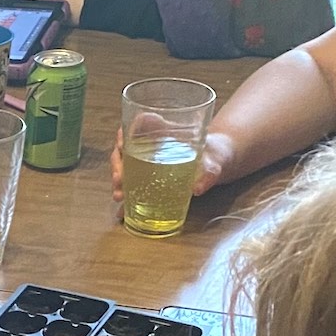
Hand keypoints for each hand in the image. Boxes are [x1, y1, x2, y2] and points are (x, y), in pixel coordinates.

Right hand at [111, 128, 235, 202]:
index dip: (125, 133)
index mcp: (165, 131)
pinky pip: (133, 184)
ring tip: (119, 196)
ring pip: (125, 167)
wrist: (217, 165)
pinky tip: (122, 211)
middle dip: (117, 164)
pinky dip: (127, 196)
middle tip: (119, 179)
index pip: (137, 124)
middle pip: (125, 148)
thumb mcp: (214, 160)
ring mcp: (148, 161)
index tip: (122, 145)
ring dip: (118, 182)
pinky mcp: (150, 178)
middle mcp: (151, 144)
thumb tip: (197, 188)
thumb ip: (209, 172)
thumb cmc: (215, 155)